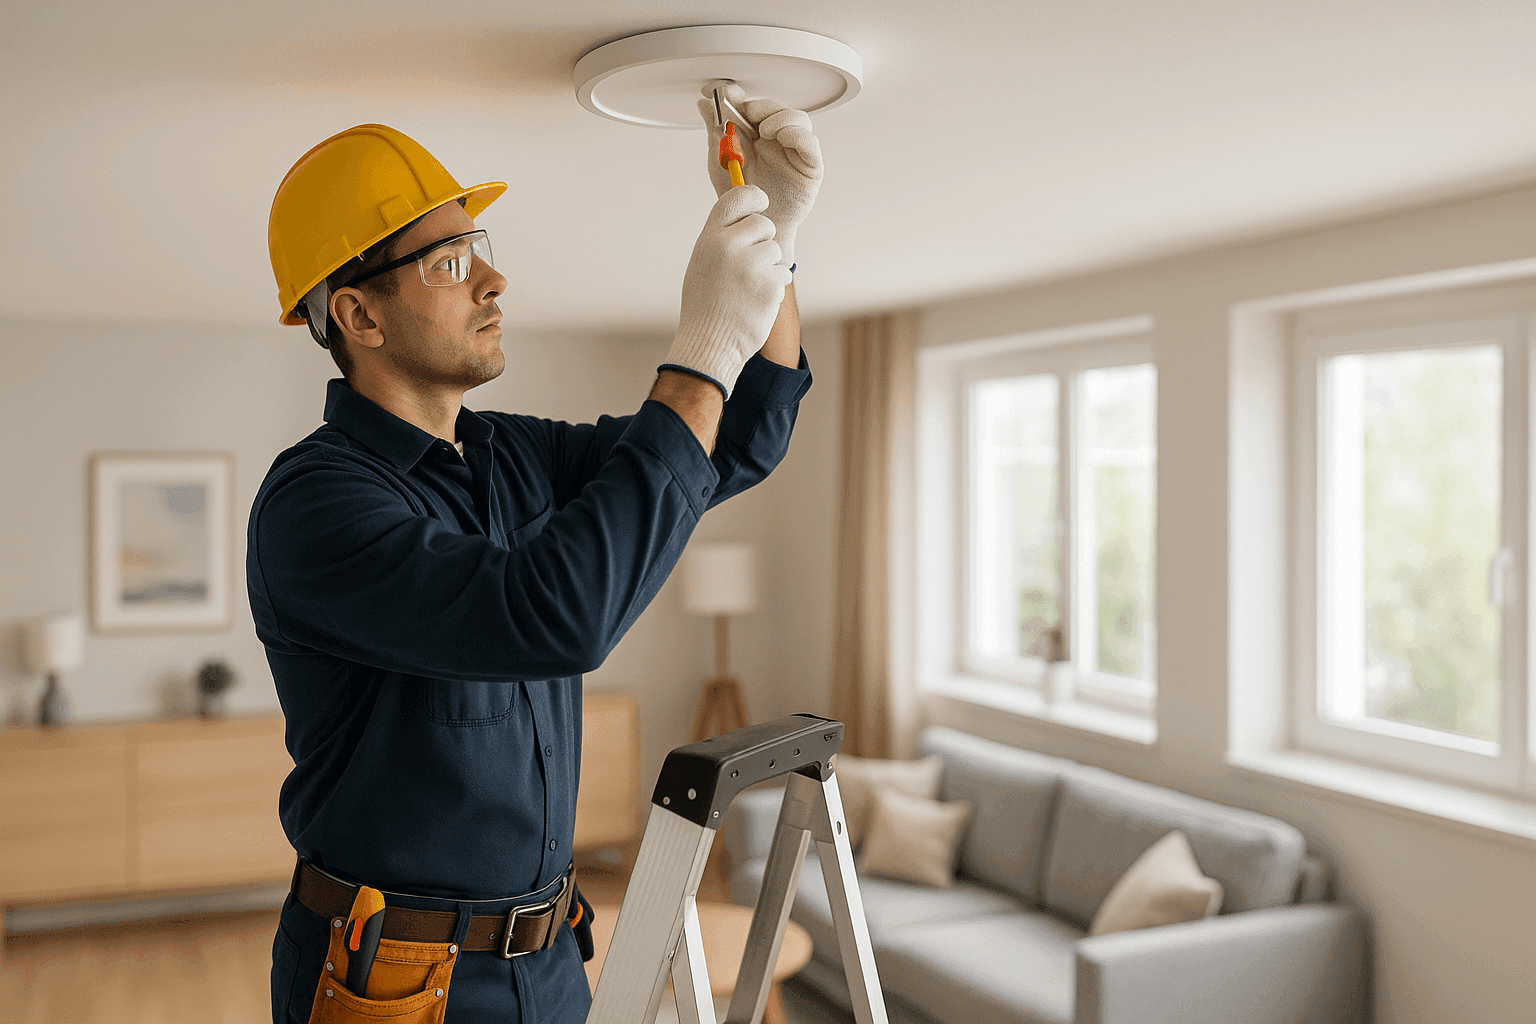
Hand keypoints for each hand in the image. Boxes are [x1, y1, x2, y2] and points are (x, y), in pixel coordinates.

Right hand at [661, 185, 792, 398]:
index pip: (736, 198)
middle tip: (752, 263)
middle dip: (764, 240)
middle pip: (764, 224)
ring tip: (748, 289)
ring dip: (770, 268)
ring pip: (776, 251)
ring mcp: (751, 265)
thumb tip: (747, 218)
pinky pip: (783, 275)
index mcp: (709, 238)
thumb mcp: (703, 264)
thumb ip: (723, 239)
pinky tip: (755, 302)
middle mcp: (729, 246)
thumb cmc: (705, 306)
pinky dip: (774, 288)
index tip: (762, 202)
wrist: (709, 343)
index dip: (753, 196)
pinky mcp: (769, 285)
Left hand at [697, 81, 822, 266]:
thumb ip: (715, 132)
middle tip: (747, 110)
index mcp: (756, 136)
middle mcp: (778, 140)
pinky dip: (797, 134)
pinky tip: (781, 136)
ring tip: (762, 130)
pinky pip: (810, 143)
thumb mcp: (721, 162)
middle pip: (777, 108)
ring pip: (798, 119)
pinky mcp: (810, 167)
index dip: (740, 97)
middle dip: (761, 105)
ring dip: (779, 116)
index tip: (725, 93)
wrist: (754, 227)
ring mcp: (796, 152)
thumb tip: (703, 103)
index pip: (753, 106)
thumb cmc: (743, 199)